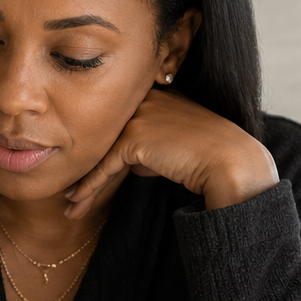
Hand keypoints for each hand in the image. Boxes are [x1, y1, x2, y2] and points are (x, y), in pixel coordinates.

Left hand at [64, 88, 277, 218]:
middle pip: (105, 137)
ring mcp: (138, 115)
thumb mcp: (175, 146)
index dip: (102, 153)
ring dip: (84, 183)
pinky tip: (77, 202)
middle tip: (71, 193)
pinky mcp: (134, 136)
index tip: (87, 175)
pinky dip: (90, 186)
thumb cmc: (209, 158)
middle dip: (87, 167)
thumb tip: (132, 165)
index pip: (119, 125)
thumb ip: (150, 148)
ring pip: (101, 152)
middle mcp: (143, 99)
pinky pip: (105, 165)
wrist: (229, 162)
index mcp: (155, 95)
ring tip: (71, 205)